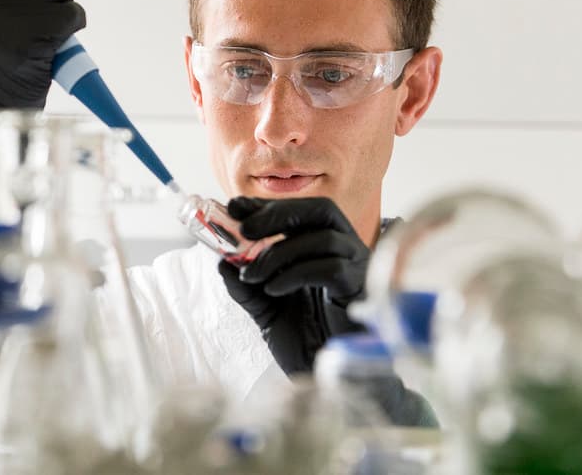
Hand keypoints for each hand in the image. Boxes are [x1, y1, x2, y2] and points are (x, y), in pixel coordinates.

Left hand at [217, 196, 370, 374]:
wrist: (323, 377)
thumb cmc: (303, 340)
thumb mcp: (264, 307)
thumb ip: (245, 284)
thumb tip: (221, 259)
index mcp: (323, 248)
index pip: (300, 210)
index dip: (268, 205)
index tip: (235, 206)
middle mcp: (346, 251)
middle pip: (320, 211)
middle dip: (277, 214)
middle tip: (245, 229)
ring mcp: (357, 269)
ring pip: (323, 238)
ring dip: (279, 252)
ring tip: (253, 275)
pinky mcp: (360, 290)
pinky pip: (331, 268)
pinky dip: (295, 273)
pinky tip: (275, 290)